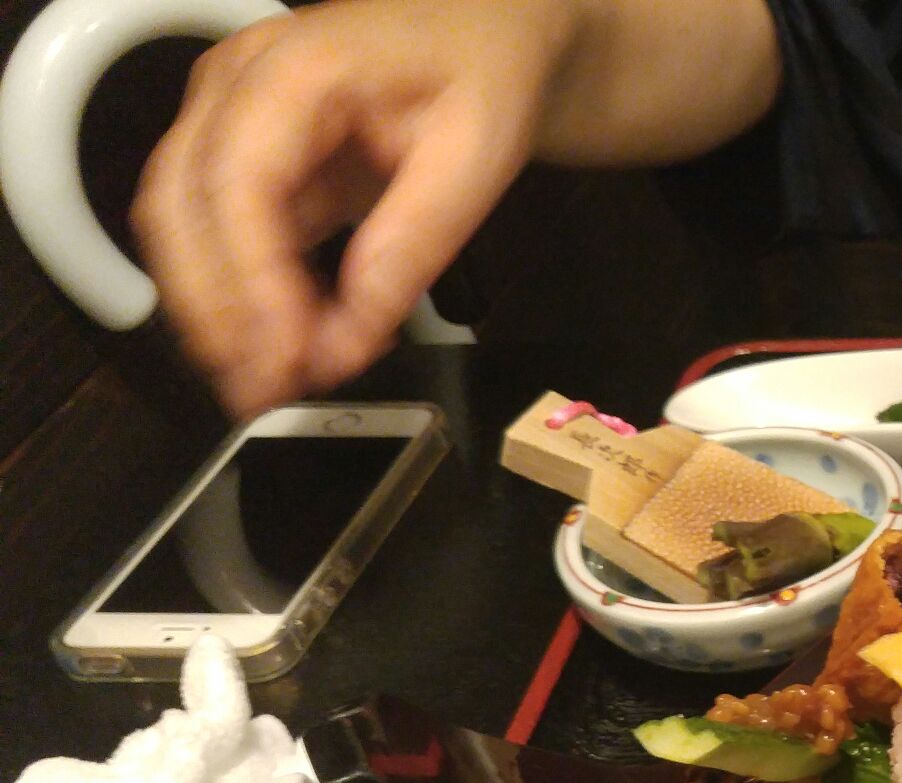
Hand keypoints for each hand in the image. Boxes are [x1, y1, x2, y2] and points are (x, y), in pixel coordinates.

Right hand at [132, 0, 578, 417]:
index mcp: (295, 68)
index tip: (288, 352)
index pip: (239, 181)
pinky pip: (216, 235)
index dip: (251, 280)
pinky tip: (289, 345)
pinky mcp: (239, 157)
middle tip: (269, 390)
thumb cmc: (483, 75)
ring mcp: (225, 118)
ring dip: (217, 314)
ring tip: (274, 382)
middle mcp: (236, 87)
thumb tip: (355, 332)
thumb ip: (416, 239)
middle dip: (217, 311)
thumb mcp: (477, 154)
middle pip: (180, 207)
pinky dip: (242, 297)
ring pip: (179, 227)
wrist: (484, 35)